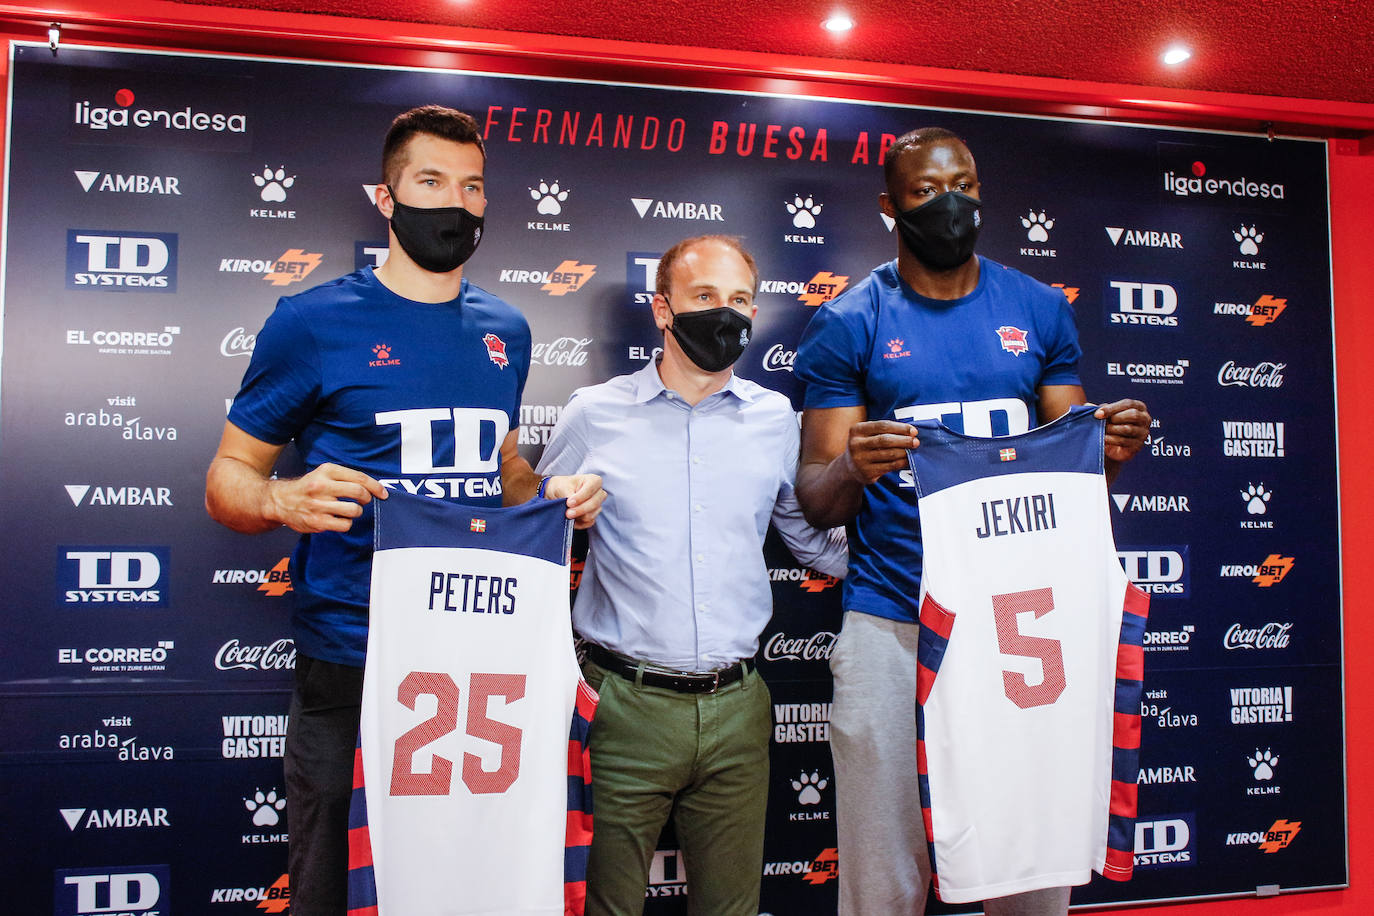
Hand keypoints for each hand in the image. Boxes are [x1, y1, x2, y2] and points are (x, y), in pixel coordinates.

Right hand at [268, 462, 386, 532]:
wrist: (280, 501)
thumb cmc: (308, 487)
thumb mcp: (323, 474)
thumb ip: (345, 477)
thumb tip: (374, 487)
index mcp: (326, 471)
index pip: (359, 478)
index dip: (375, 486)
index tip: (382, 493)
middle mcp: (322, 486)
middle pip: (359, 493)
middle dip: (367, 499)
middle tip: (365, 501)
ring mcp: (319, 505)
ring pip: (354, 510)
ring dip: (356, 512)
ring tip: (349, 510)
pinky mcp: (317, 521)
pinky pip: (345, 524)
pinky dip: (346, 523)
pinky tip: (339, 519)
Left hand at [543, 473, 605, 528]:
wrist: (560, 494)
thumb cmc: (563, 486)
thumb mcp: (563, 487)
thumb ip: (569, 496)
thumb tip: (572, 508)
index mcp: (594, 480)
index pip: (591, 490)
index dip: (580, 497)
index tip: (569, 503)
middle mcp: (599, 493)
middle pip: (594, 504)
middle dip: (579, 510)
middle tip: (567, 513)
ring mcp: (598, 505)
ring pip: (591, 515)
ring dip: (578, 517)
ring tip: (567, 515)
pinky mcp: (594, 516)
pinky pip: (589, 523)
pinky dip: (579, 523)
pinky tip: (572, 520)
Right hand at [843, 420, 919, 484]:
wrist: (850, 467)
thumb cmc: (866, 445)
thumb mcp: (868, 434)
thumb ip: (885, 431)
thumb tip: (911, 433)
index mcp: (857, 430)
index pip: (882, 426)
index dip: (900, 428)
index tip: (913, 431)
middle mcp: (856, 444)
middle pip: (885, 440)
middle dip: (904, 440)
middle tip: (916, 442)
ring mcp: (860, 460)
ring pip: (889, 454)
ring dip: (904, 452)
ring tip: (913, 450)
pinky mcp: (867, 473)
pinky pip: (890, 466)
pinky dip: (901, 462)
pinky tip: (907, 460)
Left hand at [1094, 399, 1149, 463]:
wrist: (1113, 446)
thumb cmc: (1111, 425)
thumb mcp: (1106, 415)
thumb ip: (1099, 409)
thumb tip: (1087, 405)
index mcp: (1138, 407)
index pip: (1127, 404)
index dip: (1111, 408)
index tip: (1097, 414)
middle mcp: (1145, 418)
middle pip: (1133, 415)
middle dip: (1114, 418)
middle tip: (1102, 423)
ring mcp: (1143, 432)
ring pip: (1128, 429)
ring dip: (1112, 429)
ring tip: (1102, 430)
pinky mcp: (1138, 445)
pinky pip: (1125, 441)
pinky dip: (1112, 439)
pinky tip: (1104, 438)